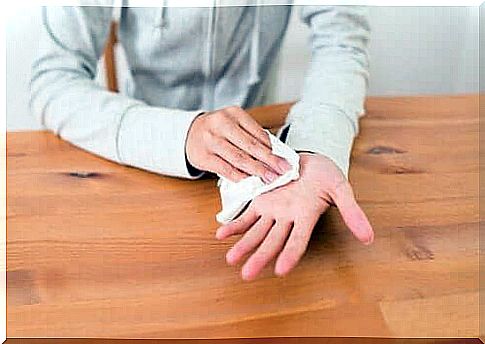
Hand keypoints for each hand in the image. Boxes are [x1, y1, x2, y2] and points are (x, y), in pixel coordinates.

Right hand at [186, 106, 290, 182]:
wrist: (189, 133)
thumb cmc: (217, 130)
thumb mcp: (234, 124)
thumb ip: (252, 136)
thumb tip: (274, 154)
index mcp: (233, 113)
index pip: (258, 133)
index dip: (273, 149)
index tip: (285, 160)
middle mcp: (221, 124)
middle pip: (251, 146)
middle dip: (270, 160)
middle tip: (283, 170)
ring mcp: (211, 140)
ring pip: (239, 158)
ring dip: (257, 170)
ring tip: (270, 178)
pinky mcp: (204, 156)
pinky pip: (225, 169)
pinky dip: (240, 177)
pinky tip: (250, 182)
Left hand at [215, 153, 373, 280]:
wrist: (310, 159)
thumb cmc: (327, 175)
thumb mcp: (341, 189)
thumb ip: (351, 212)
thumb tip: (369, 238)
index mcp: (306, 217)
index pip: (298, 240)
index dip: (290, 254)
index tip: (282, 271)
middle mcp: (288, 218)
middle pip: (272, 241)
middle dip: (260, 257)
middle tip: (247, 275)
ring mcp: (273, 210)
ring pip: (256, 231)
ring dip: (244, 245)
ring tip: (231, 259)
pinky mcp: (261, 200)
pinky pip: (246, 215)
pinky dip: (234, 225)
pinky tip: (221, 235)